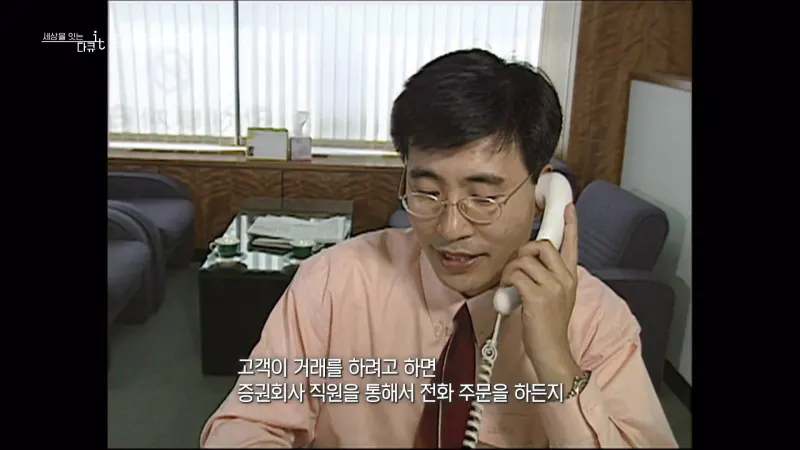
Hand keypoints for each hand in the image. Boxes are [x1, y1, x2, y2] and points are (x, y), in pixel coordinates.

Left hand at [499, 204, 581, 385]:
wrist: (552, 352)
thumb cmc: (548, 327)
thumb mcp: (556, 298)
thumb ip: (548, 278)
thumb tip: (527, 262)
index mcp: (570, 278)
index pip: (573, 244)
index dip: (571, 224)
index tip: (569, 206)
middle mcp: (565, 279)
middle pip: (542, 245)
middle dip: (524, 251)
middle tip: (516, 268)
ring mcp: (553, 287)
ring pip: (525, 259)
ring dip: (510, 269)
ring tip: (510, 285)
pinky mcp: (538, 296)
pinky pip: (516, 274)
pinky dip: (507, 281)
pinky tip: (508, 293)